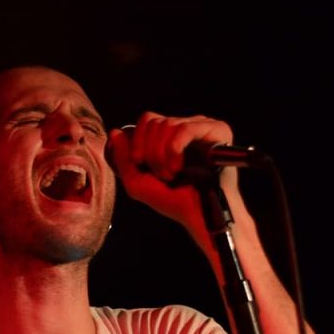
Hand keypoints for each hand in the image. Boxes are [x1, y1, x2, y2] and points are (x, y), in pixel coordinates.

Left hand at [109, 112, 238, 242]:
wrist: (199, 214)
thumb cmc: (171, 200)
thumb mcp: (137, 182)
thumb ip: (122, 158)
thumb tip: (115, 132)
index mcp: (170, 136)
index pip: (148, 119)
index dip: (137, 139)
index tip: (138, 162)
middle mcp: (187, 127)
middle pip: (155, 122)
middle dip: (150, 152)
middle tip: (161, 175)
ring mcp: (203, 127)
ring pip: (167, 124)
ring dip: (162, 155)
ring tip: (171, 174)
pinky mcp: (218, 130)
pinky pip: (184, 128)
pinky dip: (174, 150)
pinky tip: (178, 167)